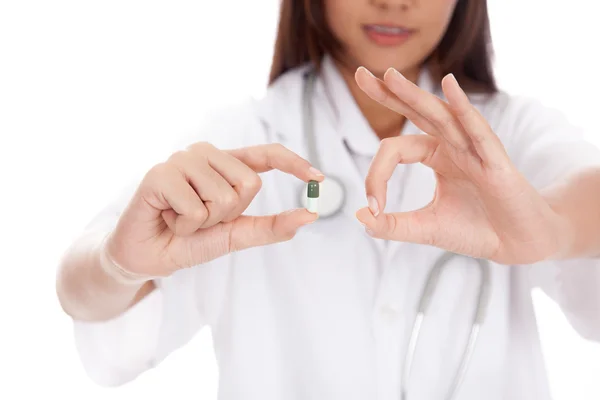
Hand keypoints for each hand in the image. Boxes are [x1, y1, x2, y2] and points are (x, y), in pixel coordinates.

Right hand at [105, 143, 322, 277]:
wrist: (147, 256)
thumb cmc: (190, 240)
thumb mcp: (234, 235)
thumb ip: (270, 227)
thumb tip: (309, 216)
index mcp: (225, 164)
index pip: (266, 154)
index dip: (293, 163)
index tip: (319, 178)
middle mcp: (205, 153)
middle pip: (249, 184)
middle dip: (228, 215)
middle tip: (200, 218)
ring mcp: (182, 159)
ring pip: (223, 197)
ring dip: (204, 222)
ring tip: (181, 218)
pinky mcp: (160, 173)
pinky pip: (195, 207)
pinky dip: (184, 225)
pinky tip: (167, 218)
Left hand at [354, 67, 568, 264]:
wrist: (517, 245)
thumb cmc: (476, 231)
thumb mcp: (426, 228)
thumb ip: (392, 225)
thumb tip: (359, 217)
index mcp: (436, 156)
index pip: (395, 149)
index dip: (376, 175)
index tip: (372, 207)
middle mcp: (453, 145)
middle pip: (416, 112)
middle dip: (389, 93)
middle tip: (360, 74)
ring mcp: (474, 149)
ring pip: (441, 115)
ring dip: (414, 95)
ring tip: (389, 75)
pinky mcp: (496, 161)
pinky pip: (477, 130)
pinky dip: (463, 108)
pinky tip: (449, 86)